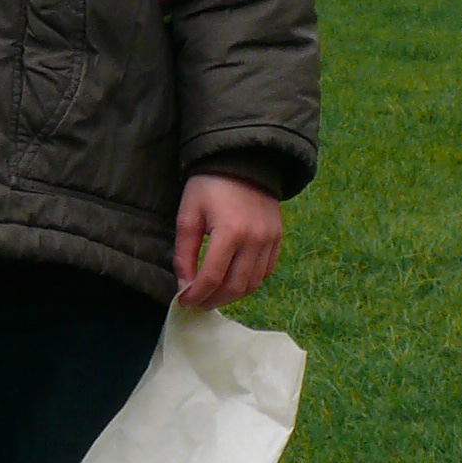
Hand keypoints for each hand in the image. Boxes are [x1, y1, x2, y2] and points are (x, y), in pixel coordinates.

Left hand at [173, 173, 283, 310]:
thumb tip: (184, 286)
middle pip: (235, 287)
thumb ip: (184, 253)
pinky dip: (248, 283)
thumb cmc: (209, 185)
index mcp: (230, 232)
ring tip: (213, 295)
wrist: (242, 160)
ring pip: (252, 284)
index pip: (212, 278)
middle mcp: (255, 240)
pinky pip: (265, 272)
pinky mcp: (278, 238)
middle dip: (213, 300)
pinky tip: (233, 281)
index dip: (196, 295)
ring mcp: (270, 240)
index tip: (183, 301)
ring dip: (231, 295)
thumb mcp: (188, 215)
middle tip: (197, 302)